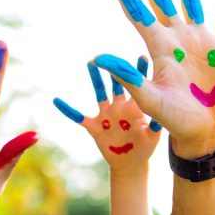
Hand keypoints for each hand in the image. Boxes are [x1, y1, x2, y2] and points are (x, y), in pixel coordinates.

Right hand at [54, 58, 160, 172]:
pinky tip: (56, 100)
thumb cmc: (145, 147)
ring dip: (95, 79)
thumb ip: (154, 128)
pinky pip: (78, 117)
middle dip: (113, 69)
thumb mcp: (152, 137)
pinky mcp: (94, 127)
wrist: (130, 162)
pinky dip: (67, 109)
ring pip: (99, 93)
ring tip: (90, 62)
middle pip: (116, 83)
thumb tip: (159, 121)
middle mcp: (119, 106)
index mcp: (135, 106)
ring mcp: (106, 115)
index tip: (142, 56)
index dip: (139, 72)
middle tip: (109, 53)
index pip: (138, 86)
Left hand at [94, 0, 214, 157]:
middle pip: (161, 0)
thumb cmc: (176, 122)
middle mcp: (177, 40)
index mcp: (160, 48)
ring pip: (190, 1)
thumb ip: (128, 77)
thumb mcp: (151, 100)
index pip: (138, 12)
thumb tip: (98, 58)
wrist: (205, 134)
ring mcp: (200, 42)